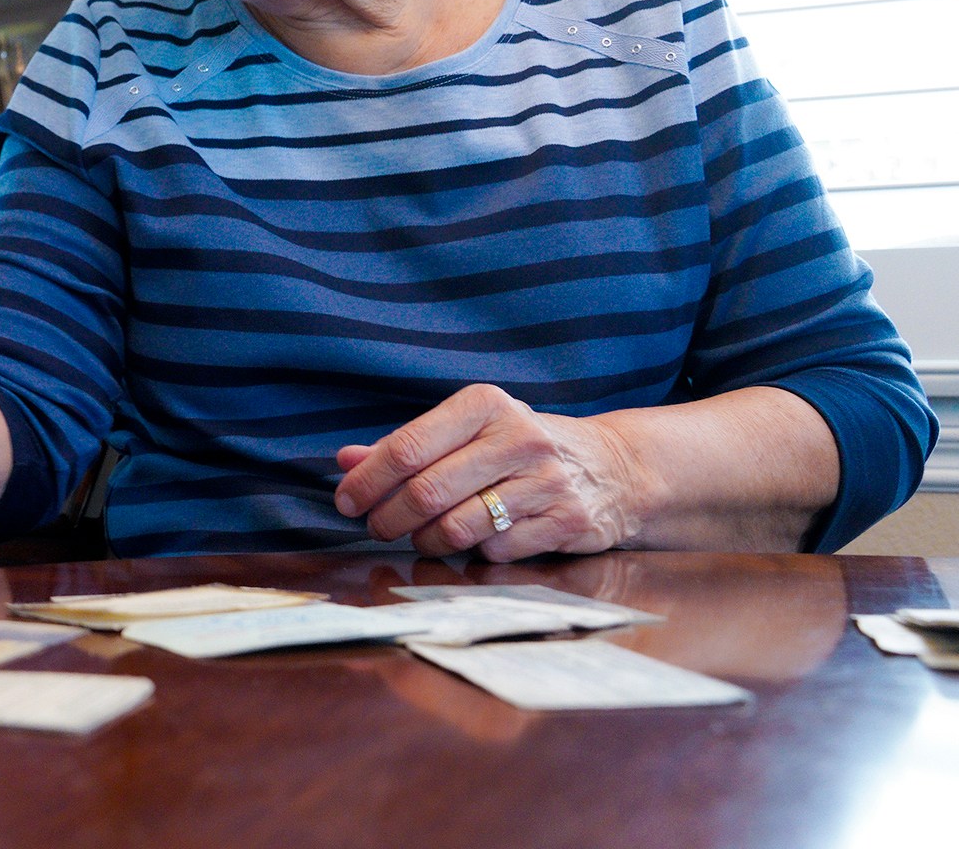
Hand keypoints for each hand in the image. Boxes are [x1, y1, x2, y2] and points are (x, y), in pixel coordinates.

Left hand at [331, 384, 651, 559]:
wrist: (613, 467)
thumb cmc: (519, 447)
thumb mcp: (467, 431)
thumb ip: (406, 446)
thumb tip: (345, 461)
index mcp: (485, 405)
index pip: (407, 447)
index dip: (367, 480)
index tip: (346, 501)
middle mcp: (518, 437)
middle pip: (427, 492)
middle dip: (388, 518)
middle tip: (377, 527)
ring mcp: (546, 481)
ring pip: (457, 528)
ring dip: (426, 541)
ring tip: (421, 536)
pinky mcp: (566, 521)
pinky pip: (494, 550)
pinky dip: (472, 552)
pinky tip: (473, 540)